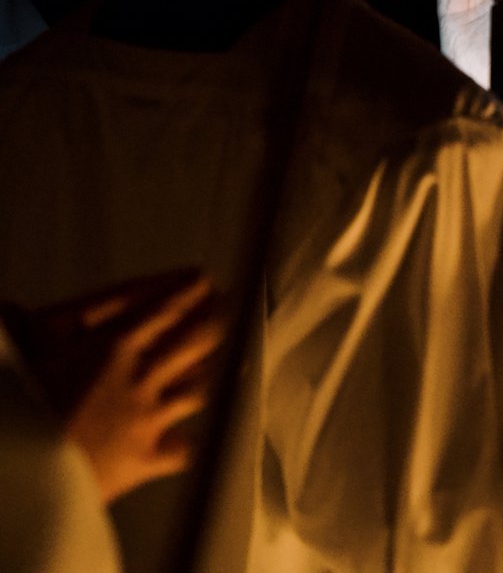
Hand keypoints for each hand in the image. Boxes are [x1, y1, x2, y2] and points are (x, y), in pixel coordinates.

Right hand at [25, 272, 222, 501]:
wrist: (26, 472)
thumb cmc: (21, 411)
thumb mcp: (22, 360)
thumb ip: (26, 330)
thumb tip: (9, 309)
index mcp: (113, 349)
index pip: (162, 312)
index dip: (188, 295)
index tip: (206, 281)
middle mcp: (140, 379)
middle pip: (195, 342)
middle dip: (216, 323)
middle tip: (230, 309)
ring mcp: (149, 417)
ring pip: (198, 388)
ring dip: (212, 374)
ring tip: (229, 360)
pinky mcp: (146, 457)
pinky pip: (180, 450)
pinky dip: (184, 444)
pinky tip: (191, 439)